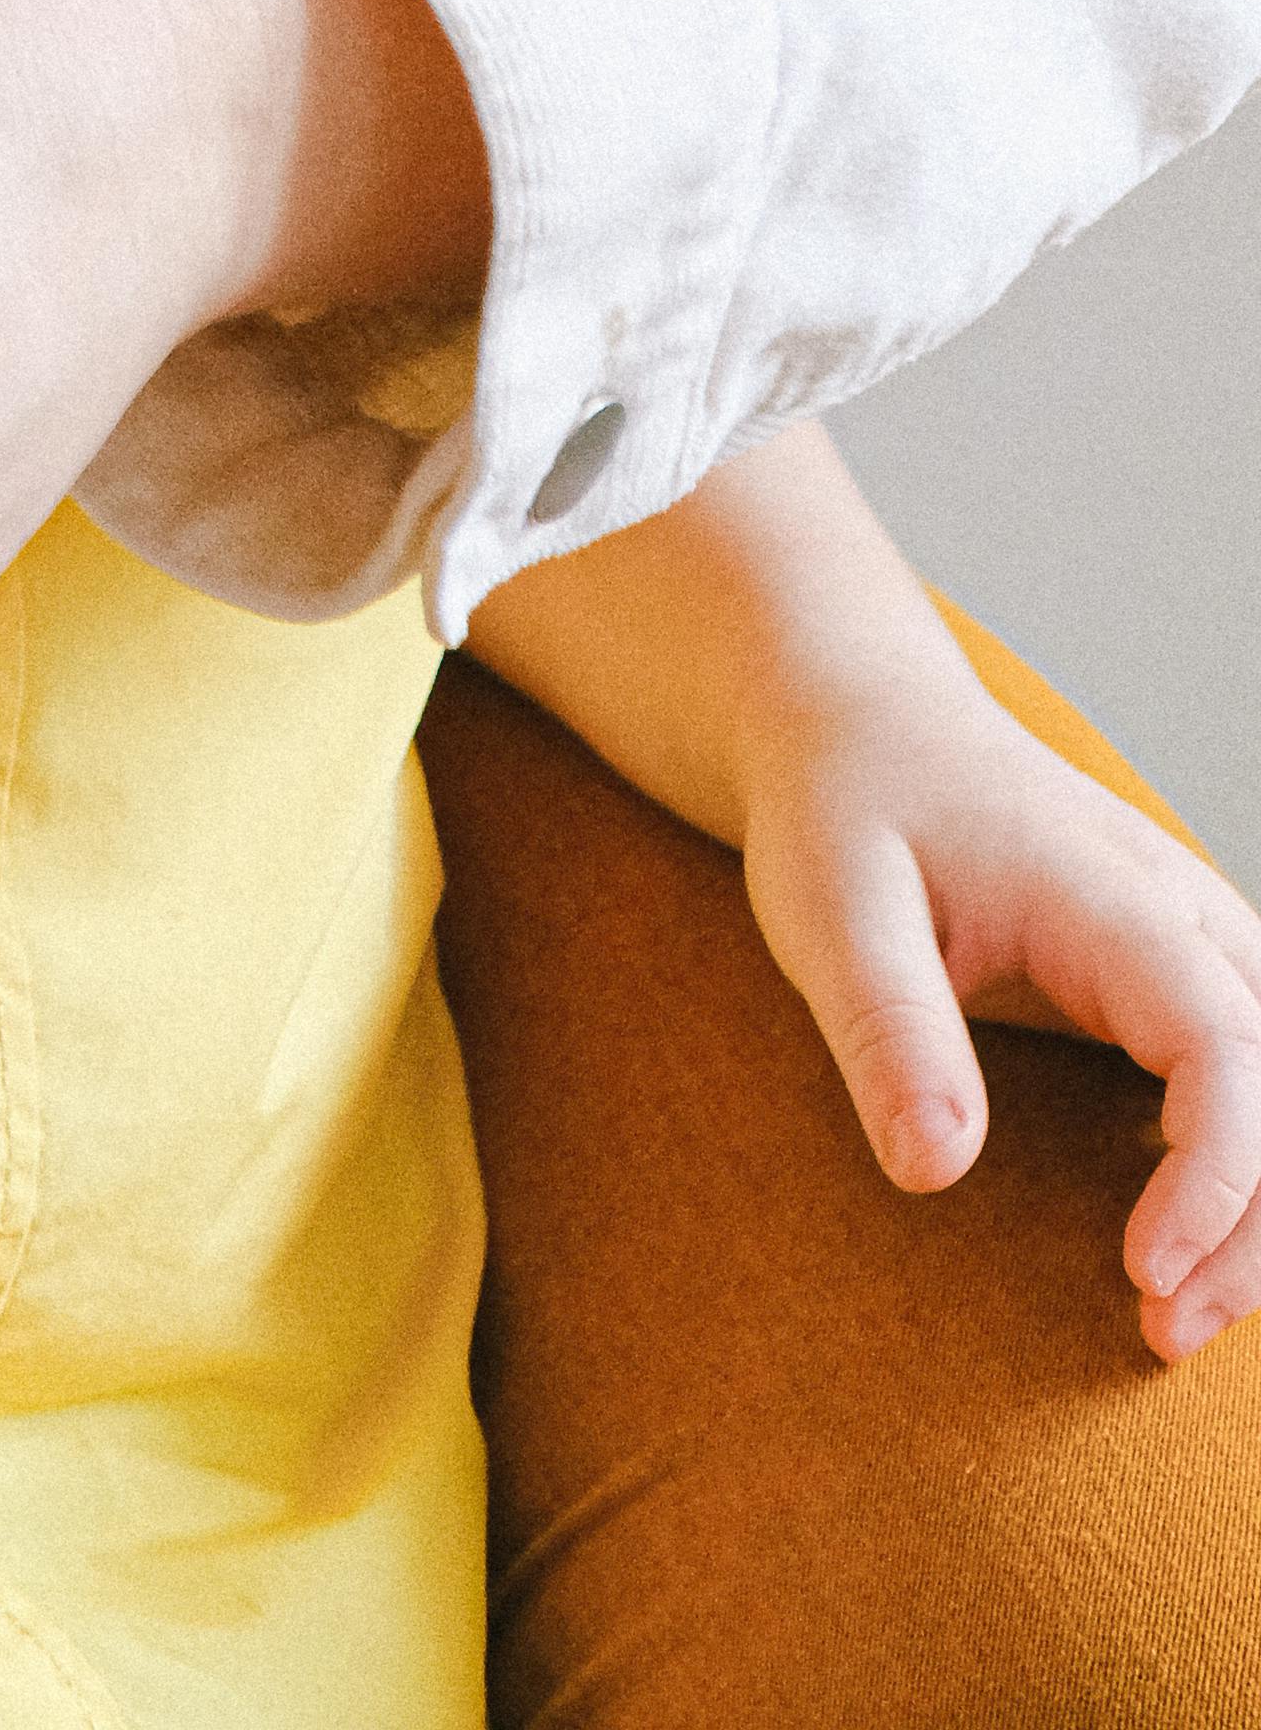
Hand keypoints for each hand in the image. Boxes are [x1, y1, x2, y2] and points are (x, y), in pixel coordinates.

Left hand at [737, 674, 1260, 1358]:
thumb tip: (936, 1172)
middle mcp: (1184, 915)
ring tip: (1170, 1313)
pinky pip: (1255, 1078)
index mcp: (1110, 895)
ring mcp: (1198, 941)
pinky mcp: (1185, 972)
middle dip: (1254, 1225)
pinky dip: (1245, 1171)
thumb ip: (889, 1028)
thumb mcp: (831, 905)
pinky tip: (1185, 1248)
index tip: (1145, 1273)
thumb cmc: (843, 805)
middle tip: (1160, 1330)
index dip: (1215, 1172)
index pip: (1222, 1043)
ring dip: (1260, 1209)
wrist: (859, 719)